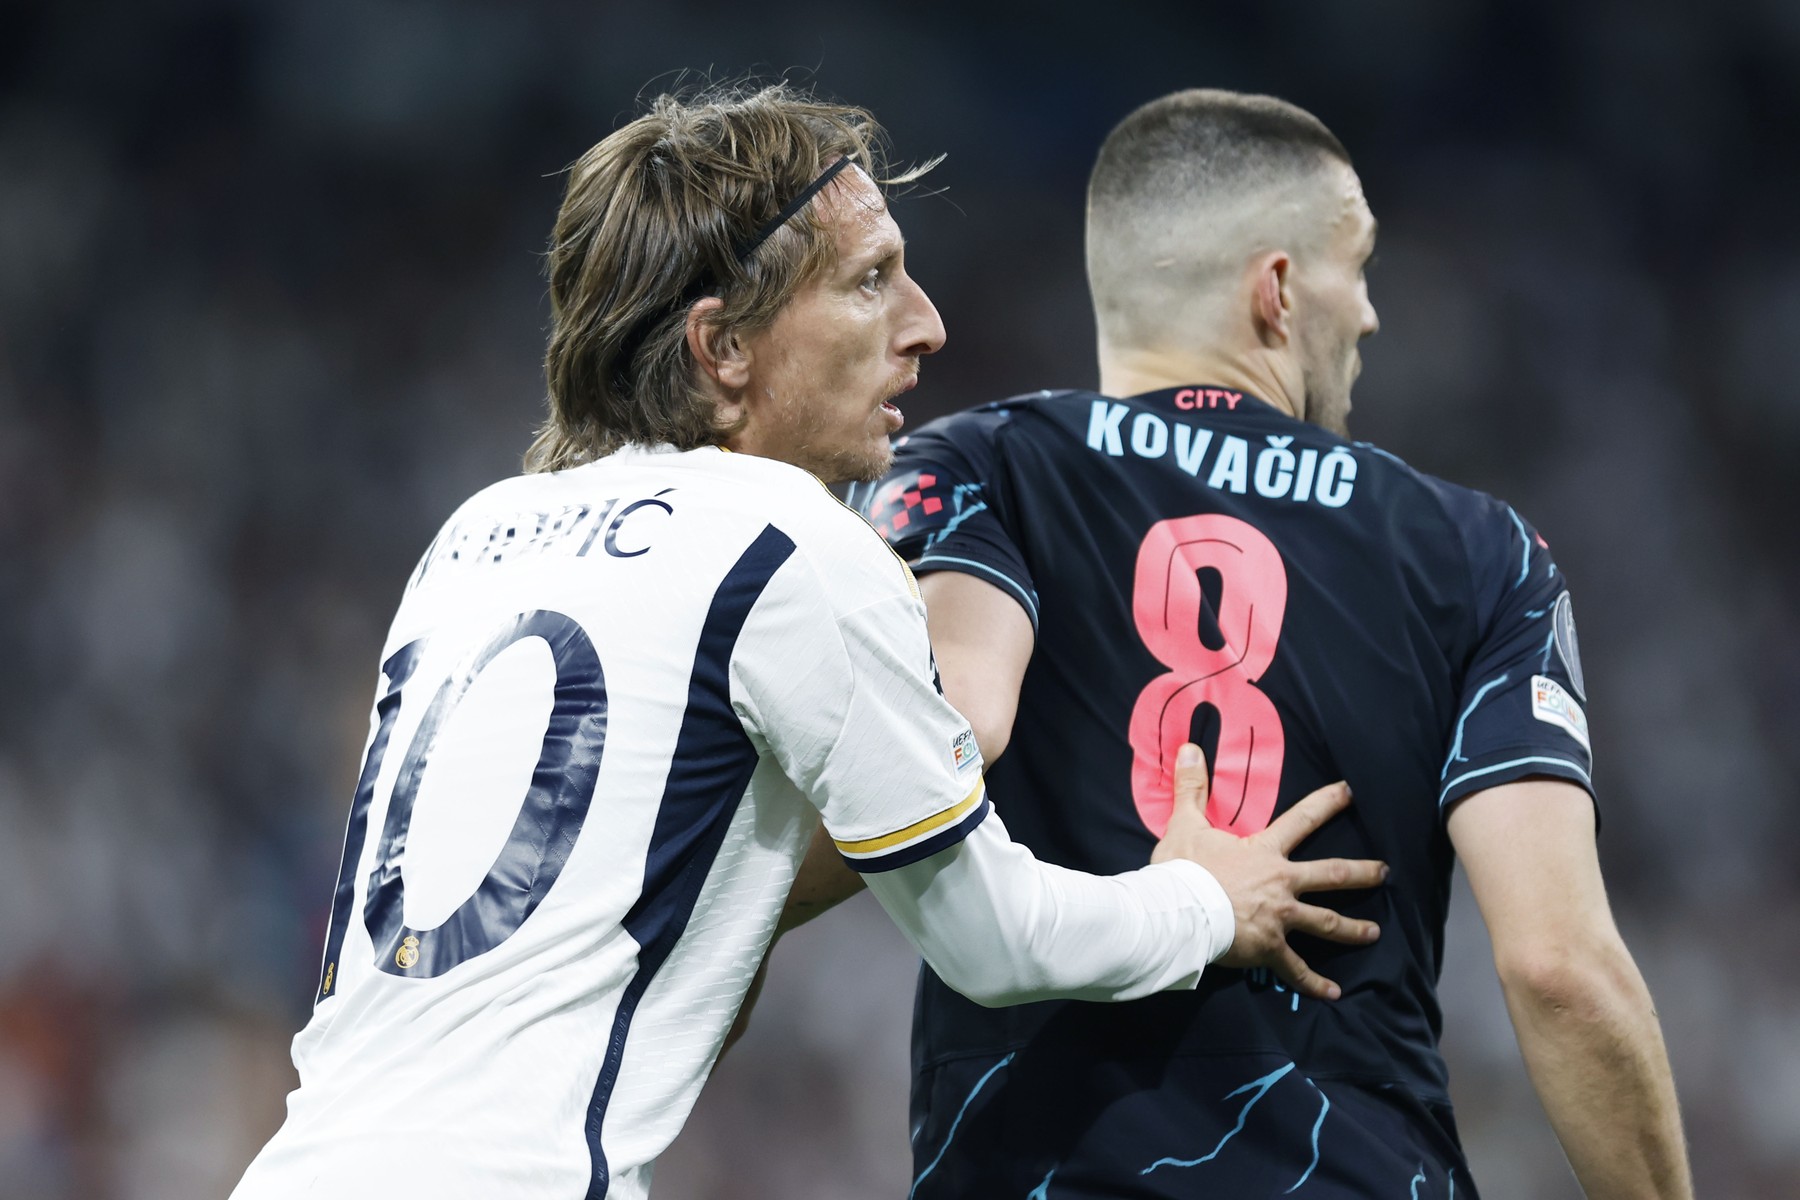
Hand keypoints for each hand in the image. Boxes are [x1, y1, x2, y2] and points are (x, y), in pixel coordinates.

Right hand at [1151, 743, 1385, 999]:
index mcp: (1264, 852)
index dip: (1327, 803)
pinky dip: (1314, 983)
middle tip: (1384, 872)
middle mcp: (1282, 882)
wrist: (1179, 911)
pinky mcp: (1270, 948)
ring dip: (1353, 929)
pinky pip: (1297, 969)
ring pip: (1327, 923)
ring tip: (1375, 933)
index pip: (1301, 819)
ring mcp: (1281, 917)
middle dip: (1361, 873)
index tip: (1350, 792)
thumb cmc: (1183, 869)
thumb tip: (1189, 746)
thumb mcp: (1185, 823)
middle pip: (1331, 875)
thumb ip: (1191, 786)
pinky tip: (1333, 992)